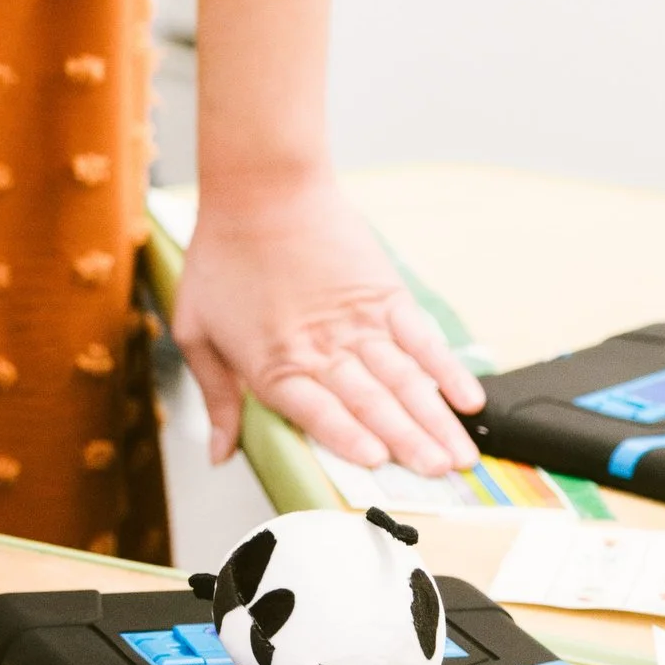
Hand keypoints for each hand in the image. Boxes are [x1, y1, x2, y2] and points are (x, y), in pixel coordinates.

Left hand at [174, 178, 483, 477]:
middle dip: (408, 443)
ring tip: (461, 455)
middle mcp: (323, 349)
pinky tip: (468, 398)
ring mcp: (359, 323)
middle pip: (372, 404)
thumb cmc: (221, 254)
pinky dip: (448, 369)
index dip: (349, 438)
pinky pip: (421, 339)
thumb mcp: (196, 327)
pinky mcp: (383, 295)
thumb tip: (220, 453)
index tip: (377, 463)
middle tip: (438, 476)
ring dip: (435, 420)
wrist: (259, 188)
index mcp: (276, 364)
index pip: (318, 412)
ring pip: (404, 380)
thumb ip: (215, 395)